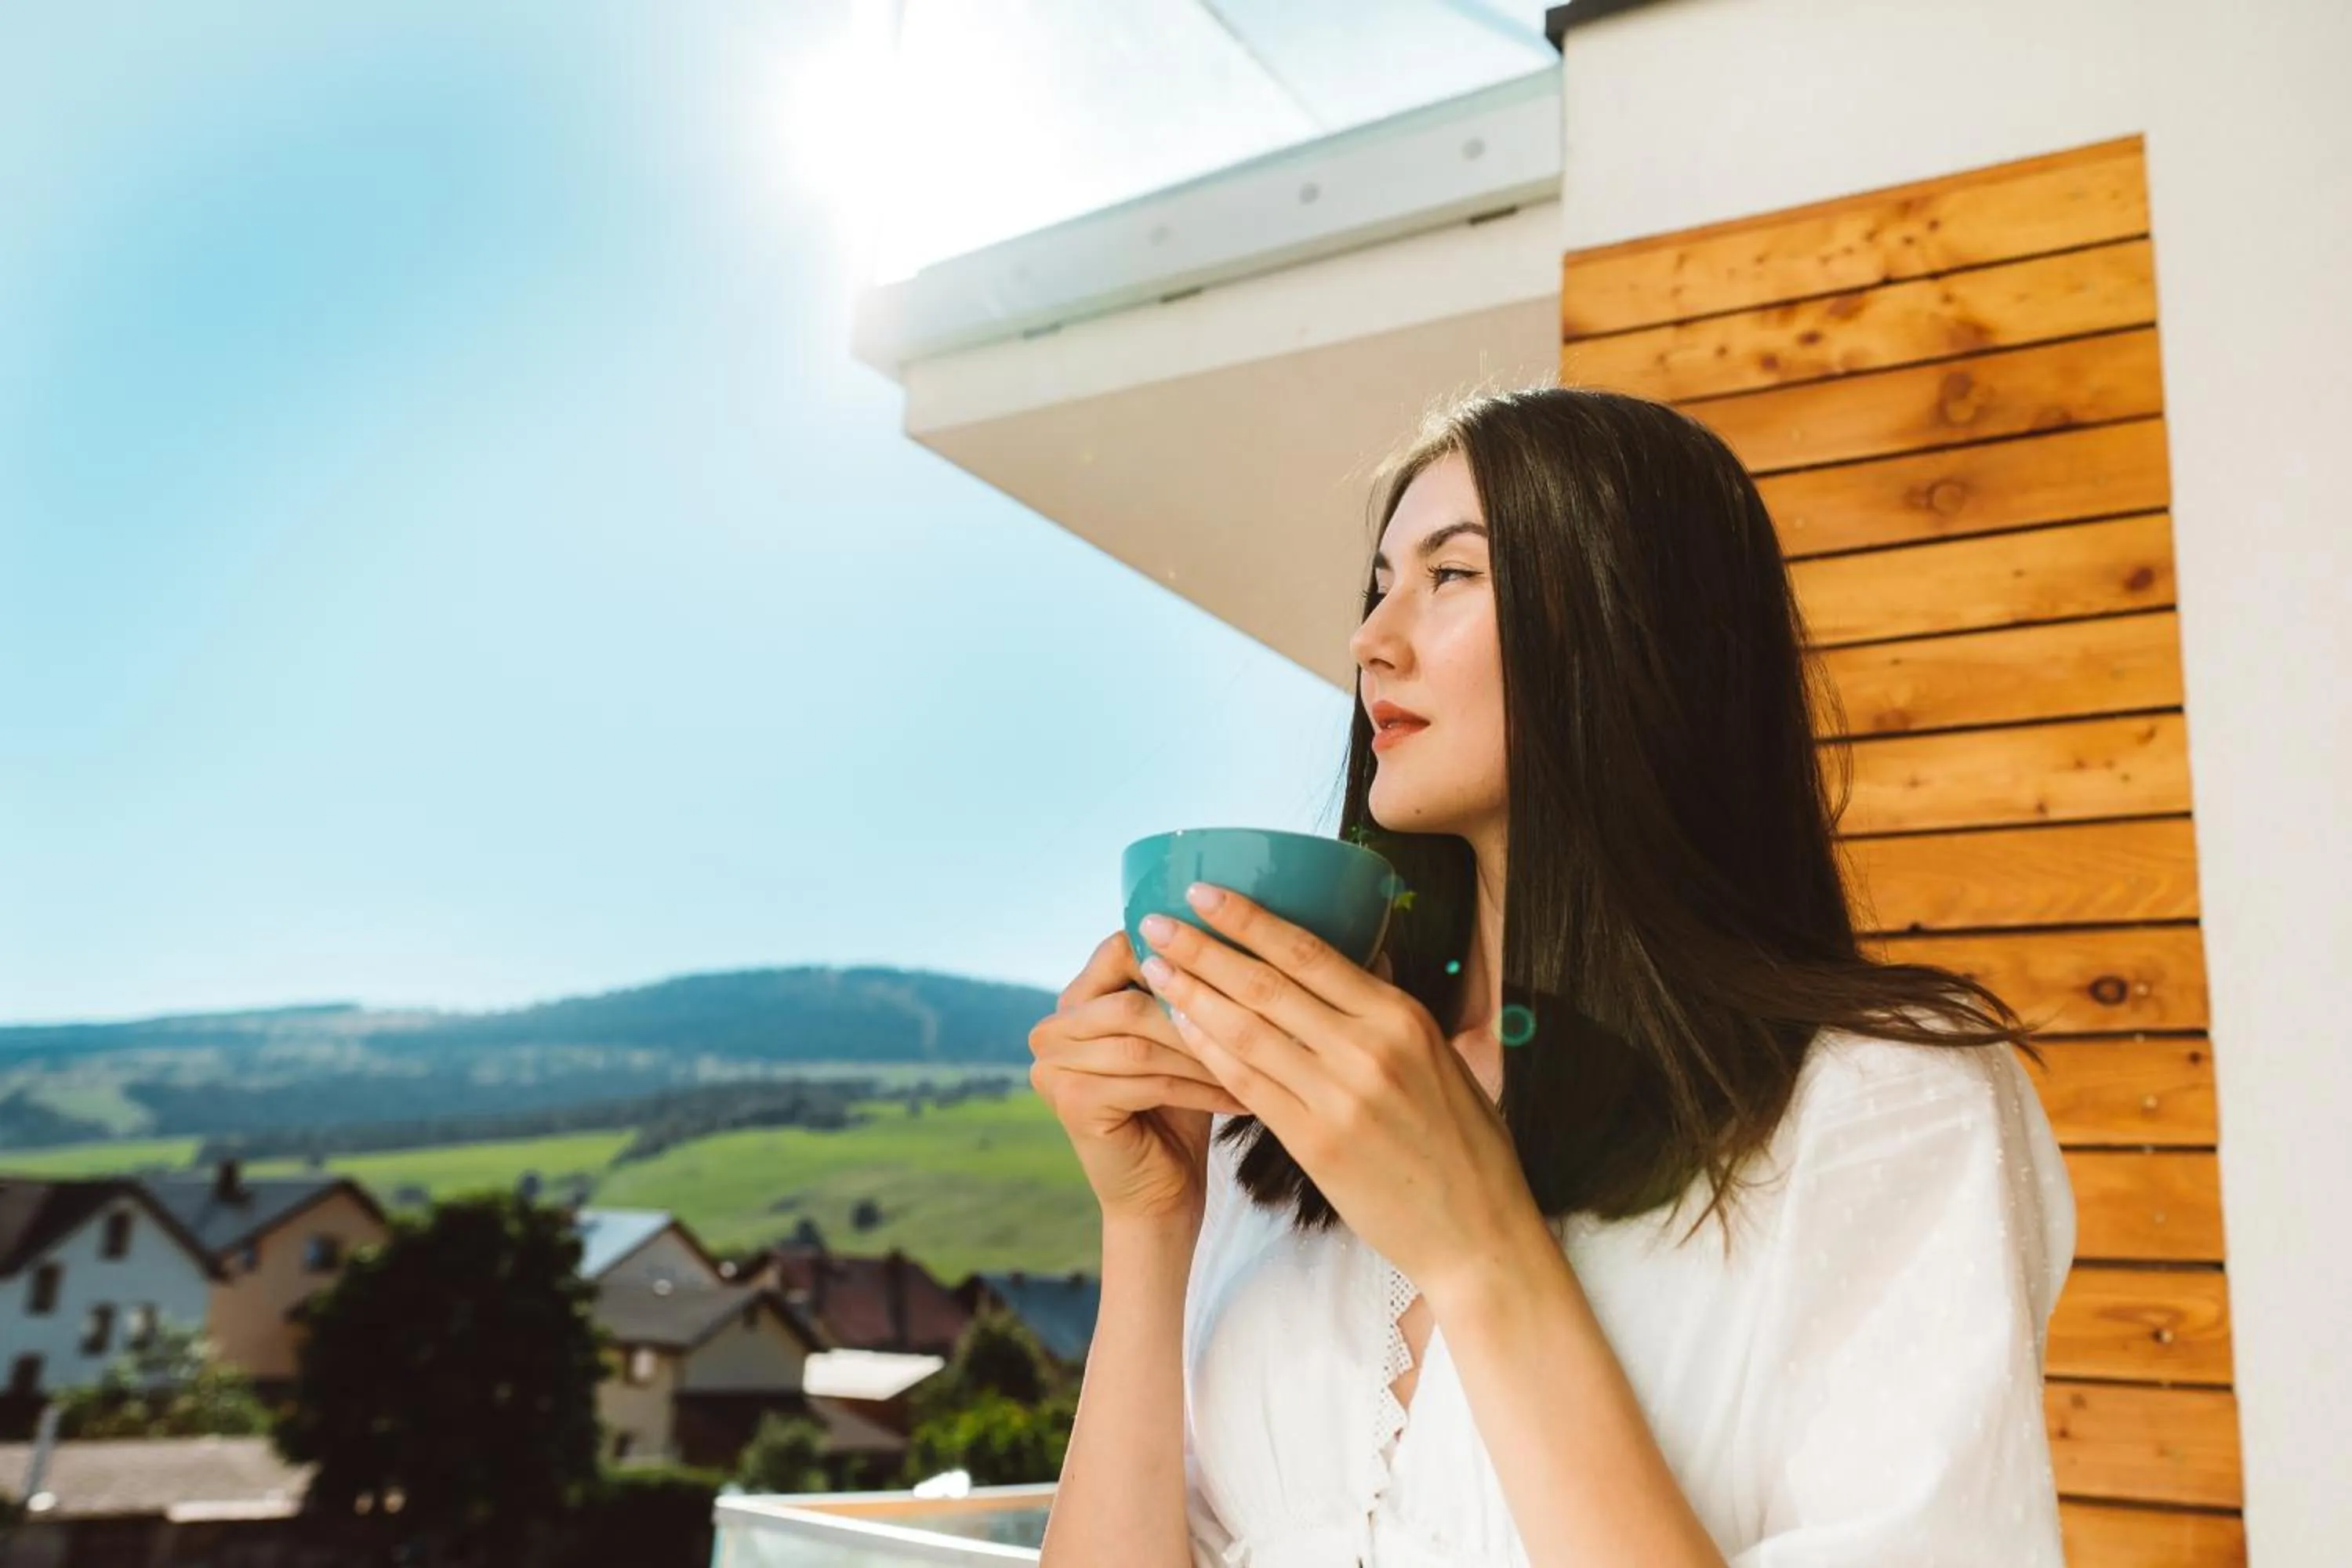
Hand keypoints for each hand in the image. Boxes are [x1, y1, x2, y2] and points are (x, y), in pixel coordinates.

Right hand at [1030, 929, 1250, 1229]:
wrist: (1159, 1193)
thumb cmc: (1179, 1107)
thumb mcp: (1179, 1038)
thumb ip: (1180, 989)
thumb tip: (1227, 930)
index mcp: (1071, 1003)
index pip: (1117, 950)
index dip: (1174, 957)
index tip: (1234, 967)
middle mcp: (1049, 1031)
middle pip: (1130, 1000)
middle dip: (1196, 1012)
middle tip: (1255, 1021)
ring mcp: (1052, 1068)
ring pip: (1142, 1044)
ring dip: (1204, 1053)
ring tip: (1256, 1060)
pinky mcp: (1071, 1104)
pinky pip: (1148, 1082)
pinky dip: (1200, 1089)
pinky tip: (1242, 1096)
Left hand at [1138, 883, 1540, 1295]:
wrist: (1477, 1233)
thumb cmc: (1464, 1144)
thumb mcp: (1443, 1058)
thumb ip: (1391, 1014)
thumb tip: (1358, 959)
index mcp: (1403, 1016)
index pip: (1310, 950)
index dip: (1248, 918)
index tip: (1202, 891)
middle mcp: (1369, 1048)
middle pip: (1266, 983)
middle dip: (1201, 947)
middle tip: (1153, 921)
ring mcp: (1339, 1097)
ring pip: (1247, 1030)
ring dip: (1191, 994)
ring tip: (1152, 967)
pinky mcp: (1315, 1143)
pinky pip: (1247, 1085)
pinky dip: (1208, 1051)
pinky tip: (1179, 1027)